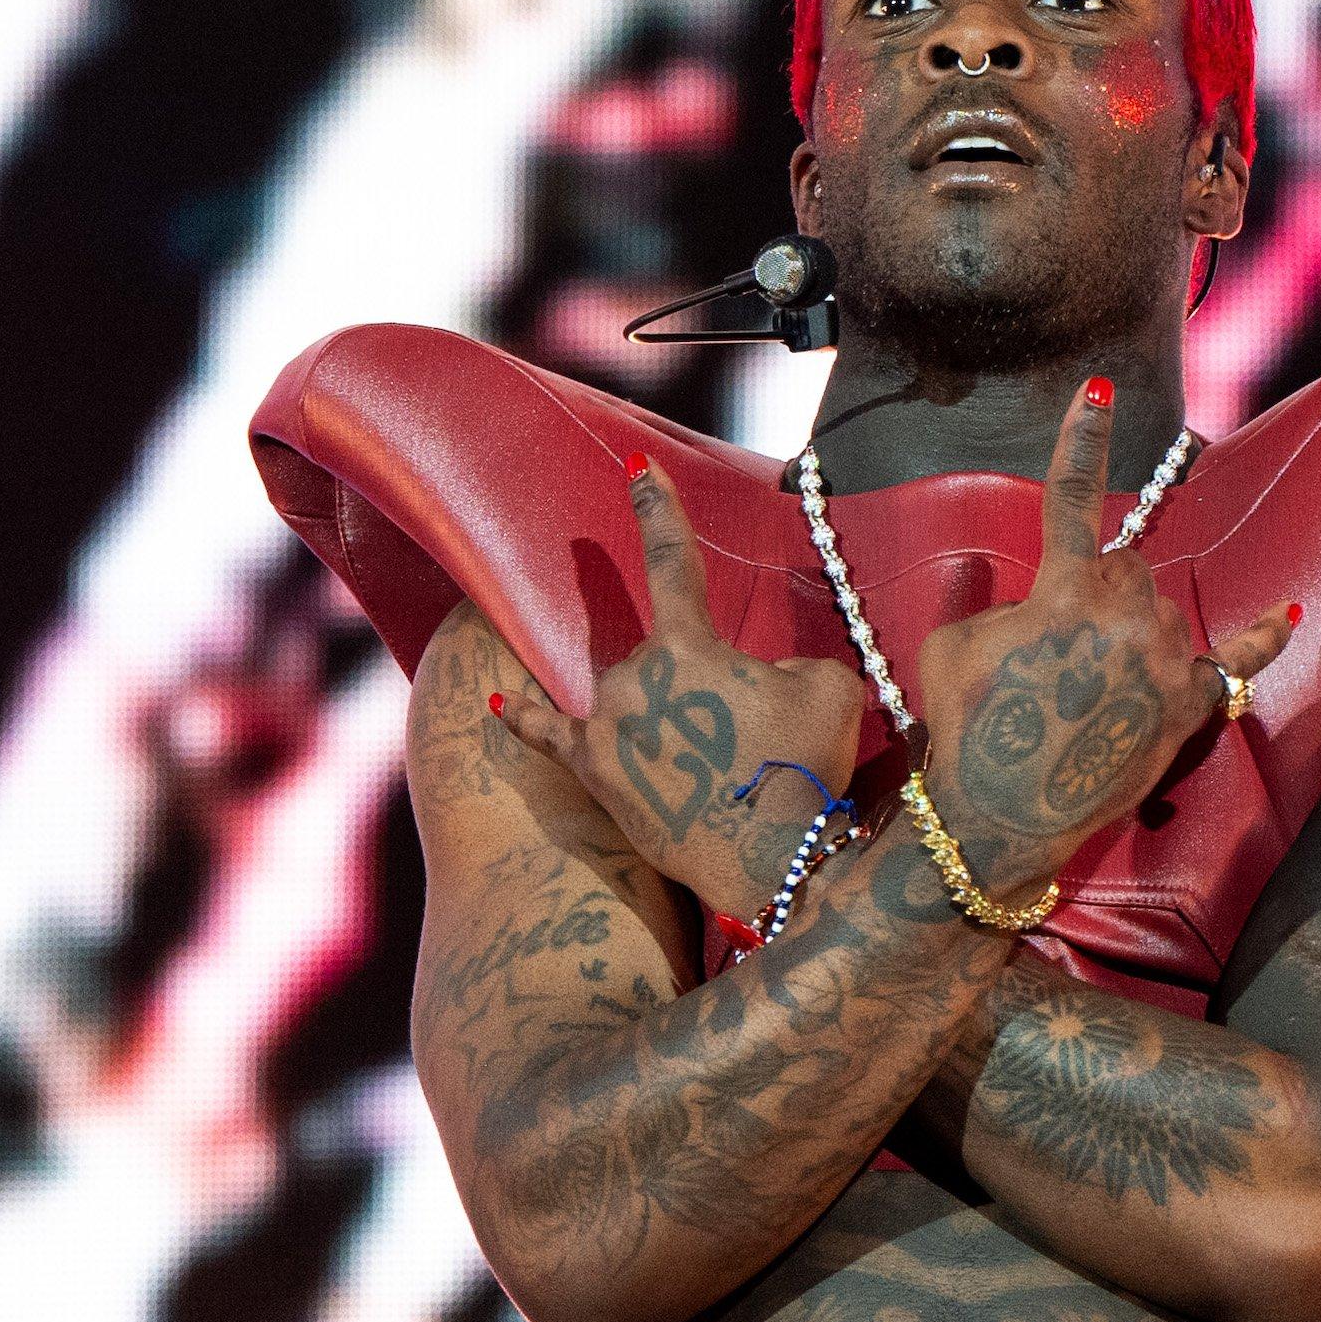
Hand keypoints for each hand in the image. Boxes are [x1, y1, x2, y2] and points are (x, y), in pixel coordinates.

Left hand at [499, 456, 867, 922]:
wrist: (771, 857)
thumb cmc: (803, 766)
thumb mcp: (825, 688)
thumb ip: (786, 662)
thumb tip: (758, 678)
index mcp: (687, 645)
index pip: (671, 559)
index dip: (656, 508)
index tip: (633, 464)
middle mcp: (633, 676)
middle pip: (662, 654)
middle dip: (706, 688)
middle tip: (751, 743)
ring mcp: (604, 725)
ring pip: (631, 695)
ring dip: (670, 718)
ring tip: (719, 771)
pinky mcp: (592, 771)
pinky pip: (549, 734)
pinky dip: (523, 718)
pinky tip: (495, 705)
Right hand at [917, 379, 1296, 897]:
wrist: (999, 819)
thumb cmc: (966, 729)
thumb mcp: (952, 646)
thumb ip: (1000, 606)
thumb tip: (1033, 607)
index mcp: (1061, 587)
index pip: (1071, 496)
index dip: (1082, 439)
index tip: (1097, 387)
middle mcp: (1123, 610)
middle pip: (1127, 567)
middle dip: (1099, 597)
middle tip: (1060, 656)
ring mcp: (1162, 658)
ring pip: (1163, 614)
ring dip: (1134, 636)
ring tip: (1090, 695)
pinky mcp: (1188, 706)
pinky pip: (1237, 661)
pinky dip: (1262, 637)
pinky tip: (1289, 611)